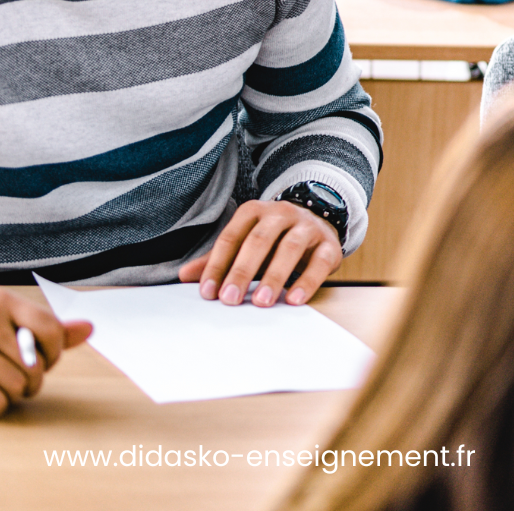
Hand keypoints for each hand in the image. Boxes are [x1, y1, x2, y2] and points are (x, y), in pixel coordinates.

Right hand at [0, 287, 92, 415]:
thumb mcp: (5, 323)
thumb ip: (45, 329)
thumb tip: (90, 328)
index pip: (51, 330)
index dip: (54, 352)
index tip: (44, 358)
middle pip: (35, 364)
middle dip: (33, 379)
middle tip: (22, 379)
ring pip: (16, 385)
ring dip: (15, 394)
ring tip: (1, 384)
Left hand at [179, 198, 343, 306]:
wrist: (317, 221)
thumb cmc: (273, 238)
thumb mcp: (244, 242)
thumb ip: (218, 258)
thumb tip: (185, 275)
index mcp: (254, 211)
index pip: (231, 237)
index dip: (218, 265)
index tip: (208, 292)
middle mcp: (281, 214)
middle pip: (259, 240)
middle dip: (242, 271)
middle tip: (230, 299)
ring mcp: (307, 227)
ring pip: (290, 247)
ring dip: (274, 276)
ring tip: (261, 301)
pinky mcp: (329, 244)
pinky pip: (319, 262)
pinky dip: (307, 282)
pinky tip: (294, 299)